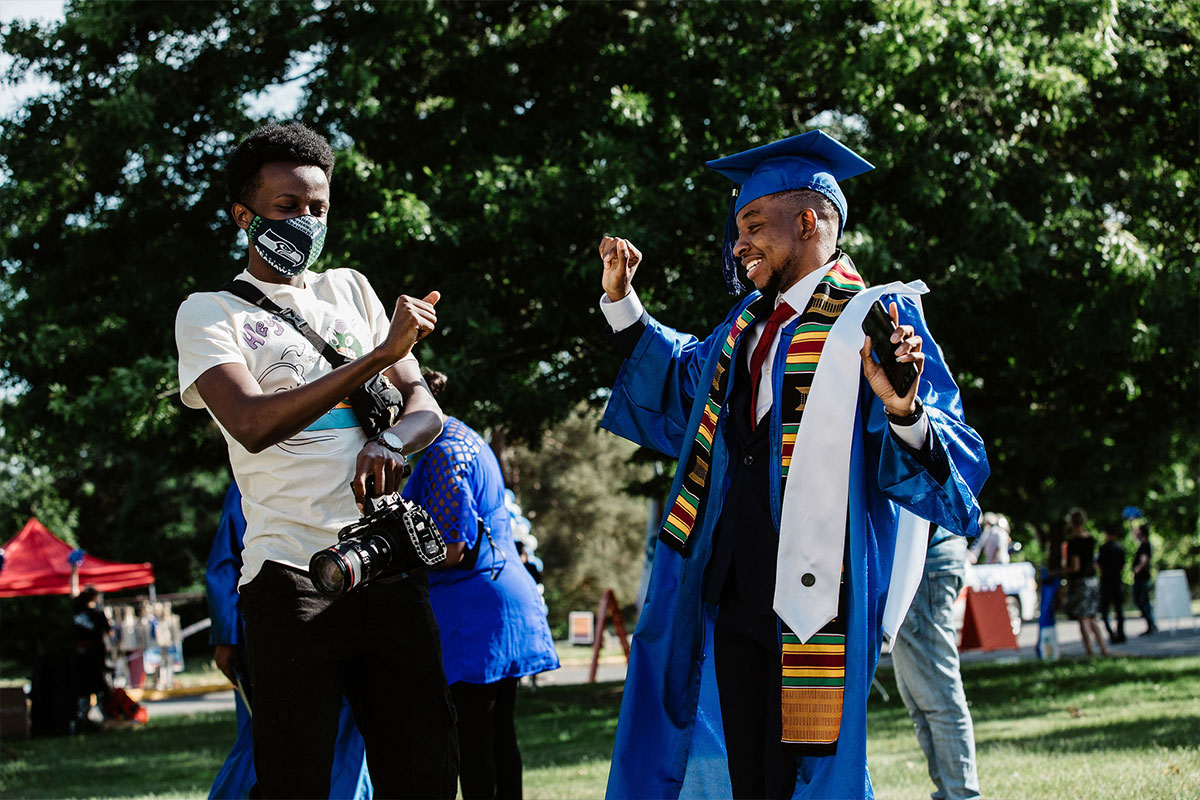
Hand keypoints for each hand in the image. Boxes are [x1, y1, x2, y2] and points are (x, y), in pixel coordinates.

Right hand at [213, 644, 238, 684]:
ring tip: (233, 678)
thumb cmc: (232, 649)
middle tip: (236, 684)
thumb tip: (241, 675)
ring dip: (228, 673)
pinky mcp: (216, 659)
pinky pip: (221, 666)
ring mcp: (217, 662)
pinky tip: (229, 669)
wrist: (225, 640)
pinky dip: (226, 668)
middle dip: (232, 679)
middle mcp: (220, 666)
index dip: (235, 682)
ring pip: (224, 670)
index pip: (231, 677)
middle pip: (227, 674)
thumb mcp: (237, 659)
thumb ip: (239, 668)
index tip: (238, 687)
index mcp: (225, 666)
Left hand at [351, 441, 406, 510]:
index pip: (360, 482)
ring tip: (381, 485)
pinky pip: (396, 487)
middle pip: (378, 490)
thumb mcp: (361, 462)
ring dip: (383, 492)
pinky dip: (391, 488)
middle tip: (373, 492)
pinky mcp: (400, 467)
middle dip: (375, 495)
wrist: (387, 442)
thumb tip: (361, 499)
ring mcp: (391, 464)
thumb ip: (360, 478)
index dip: (360, 496)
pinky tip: (388, 481)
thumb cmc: (371, 454)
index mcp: (366, 460)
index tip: (361, 506)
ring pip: (388, 491)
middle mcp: (379, 461)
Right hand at [382, 291, 439, 361]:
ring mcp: (409, 309)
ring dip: (424, 330)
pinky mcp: (414, 319)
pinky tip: (411, 336)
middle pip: (432, 312)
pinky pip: (431, 327)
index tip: (409, 324)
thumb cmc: (403, 334)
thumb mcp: (414, 316)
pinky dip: (423, 335)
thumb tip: (437, 293)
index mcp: (404, 298)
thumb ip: (425, 304)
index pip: (429, 307)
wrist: (390, 349)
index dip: (423, 319)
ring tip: (410, 332)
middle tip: (410, 329)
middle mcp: (405, 301)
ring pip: (433, 320)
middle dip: (425, 324)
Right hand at [599, 236, 641, 301]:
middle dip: (609, 252)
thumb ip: (623, 257)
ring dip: (605, 252)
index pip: (623, 242)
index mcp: (635, 255)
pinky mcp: (613, 250)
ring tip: (607, 264)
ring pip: (610, 240)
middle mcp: (629, 251)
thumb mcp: (621, 271)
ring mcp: (621, 249)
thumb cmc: (619, 283)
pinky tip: (604, 260)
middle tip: (607, 264)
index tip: (607, 260)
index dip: (613, 250)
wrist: (613, 289)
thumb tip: (621, 241)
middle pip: (616, 240)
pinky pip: (605, 241)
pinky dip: (602, 250)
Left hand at [860, 301, 923, 415]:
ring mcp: (912, 357)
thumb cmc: (882, 385)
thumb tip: (867, 339)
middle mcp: (903, 349)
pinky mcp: (918, 367)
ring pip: (917, 340)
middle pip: (909, 330)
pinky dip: (910, 356)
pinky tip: (901, 360)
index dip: (894, 315)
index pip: (894, 328)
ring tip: (896, 353)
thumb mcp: (870, 370)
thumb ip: (867, 355)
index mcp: (891, 347)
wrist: (892, 402)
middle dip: (901, 329)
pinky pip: (919, 356)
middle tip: (892, 338)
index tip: (890, 305)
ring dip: (906, 343)